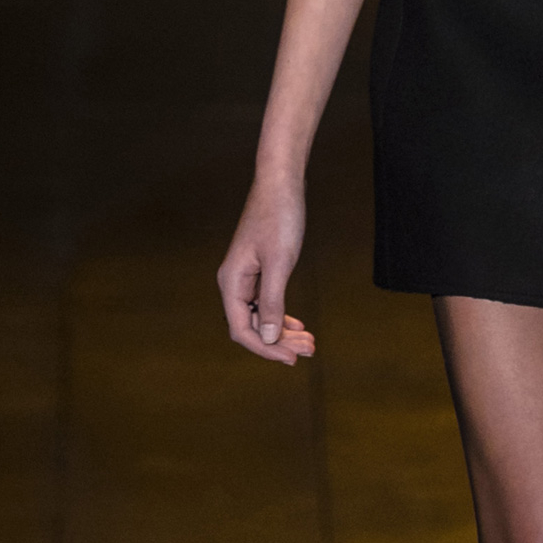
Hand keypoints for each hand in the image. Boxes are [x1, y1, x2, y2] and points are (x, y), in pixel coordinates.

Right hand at [219, 174, 315, 364]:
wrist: (281, 184)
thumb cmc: (279, 218)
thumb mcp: (279, 263)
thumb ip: (272, 302)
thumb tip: (268, 337)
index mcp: (231, 283)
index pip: (242, 330)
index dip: (266, 348)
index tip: (292, 358)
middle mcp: (233, 283)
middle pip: (252, 327)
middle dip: (280, 342)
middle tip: (310, 351)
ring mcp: (245, 277)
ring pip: (261, 316)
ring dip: (284, 331)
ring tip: (310, 343)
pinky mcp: (258, 270)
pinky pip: (266, 303)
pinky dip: (283, 316)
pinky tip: (299, 325)